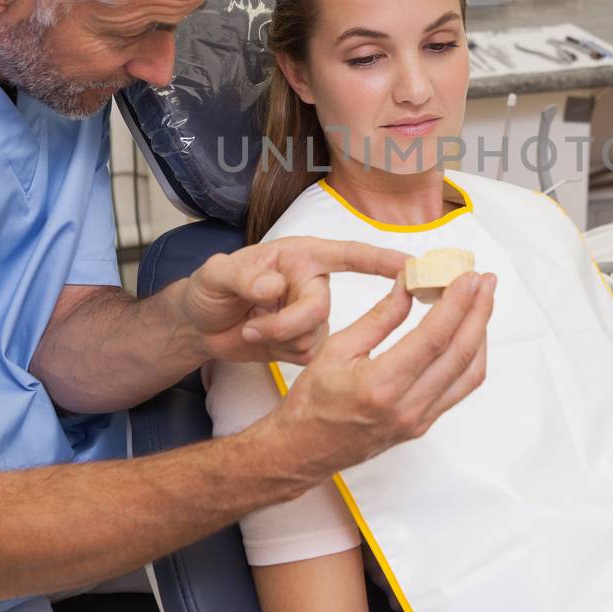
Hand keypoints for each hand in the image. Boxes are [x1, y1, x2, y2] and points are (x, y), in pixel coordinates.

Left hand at [176, 237, 409, 364]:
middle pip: (320, 308)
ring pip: (314, 337)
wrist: (200, 325)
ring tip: (251, 329)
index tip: (412, 265)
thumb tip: (272, 284)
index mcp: (300, 256)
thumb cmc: (210, 288)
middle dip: (285, 324)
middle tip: (251, 326)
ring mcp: (311, 315)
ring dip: (278, 339)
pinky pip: (308, 356)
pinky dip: (280, 353)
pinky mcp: (306, 342)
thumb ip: (242, 275)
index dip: (382, 260)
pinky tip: (263, 342)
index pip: (349, 255)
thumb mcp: (215, 275)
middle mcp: (312, 282)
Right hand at [268, 269, 495, 478]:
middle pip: (460, 353)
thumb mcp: (338, 348)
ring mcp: (419, 420)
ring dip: (480, 334)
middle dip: (479, 311)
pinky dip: (471, 357)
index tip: (469, 276)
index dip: (457, 302)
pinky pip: (460, 389)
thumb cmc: (313, 401)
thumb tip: (409, 284)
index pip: (434, 337)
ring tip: (482, 302)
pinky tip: (469, 334)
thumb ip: (379, 317)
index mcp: (381, 385)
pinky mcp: (423, 425)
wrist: (305, 450)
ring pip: (469, 373)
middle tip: (486, 281)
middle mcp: (407, 407)